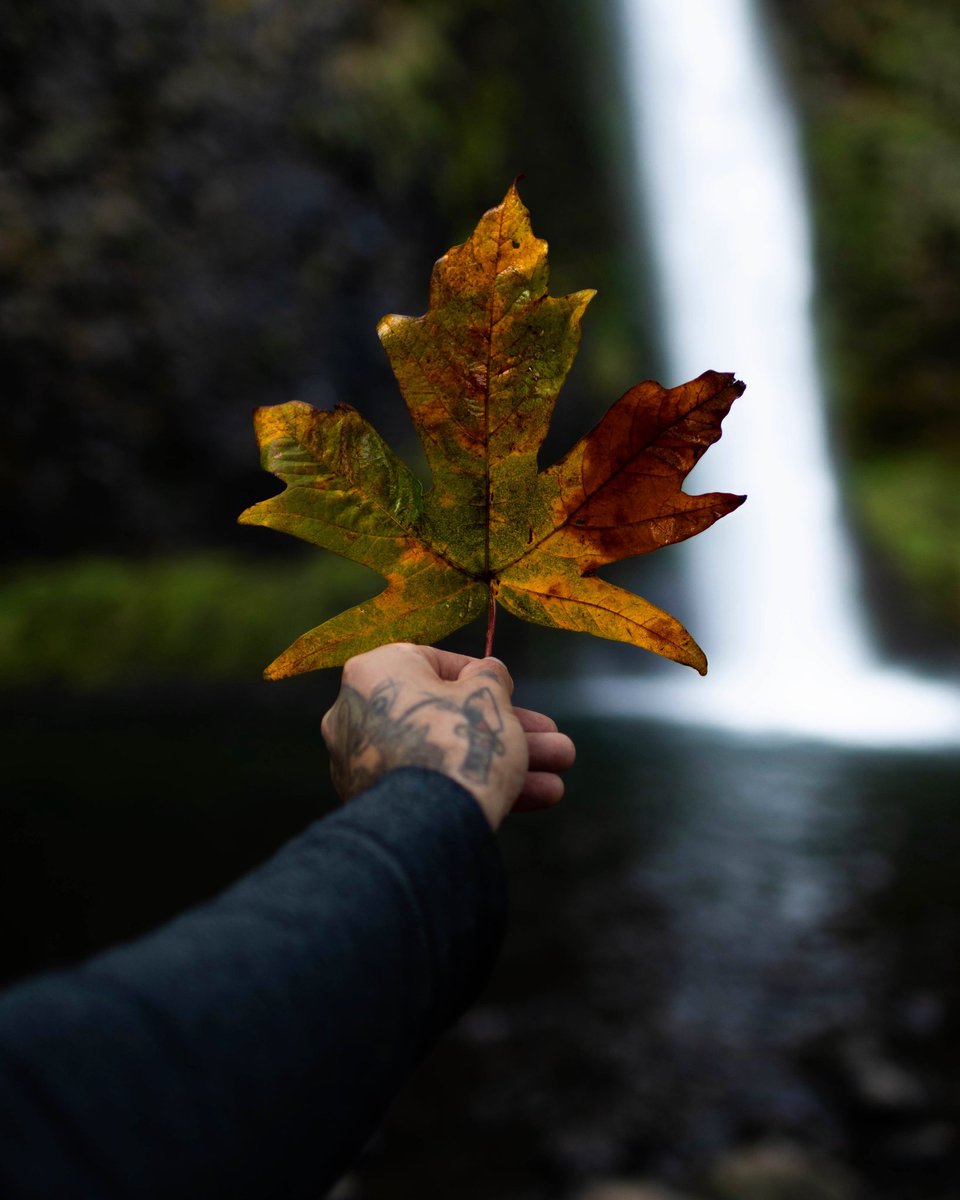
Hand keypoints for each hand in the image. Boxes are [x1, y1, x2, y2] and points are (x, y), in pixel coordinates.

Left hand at [321, 643, 575, 828]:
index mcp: (374, 671)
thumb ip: (490, 676)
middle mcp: (357, 714)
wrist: (428, 826)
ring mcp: (362, 763)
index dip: (483, 679)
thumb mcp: (489, 696)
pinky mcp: (375, 805)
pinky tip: (538, 797)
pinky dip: (476, 786)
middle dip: (509, 731)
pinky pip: (433, 786)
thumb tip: (486, 672)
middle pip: (448, 716)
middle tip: (552, 743)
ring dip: (507, 762)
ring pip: (447, 754)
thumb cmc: (459, 740)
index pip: (434, 664)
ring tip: (559, 775)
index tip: (513, 694)